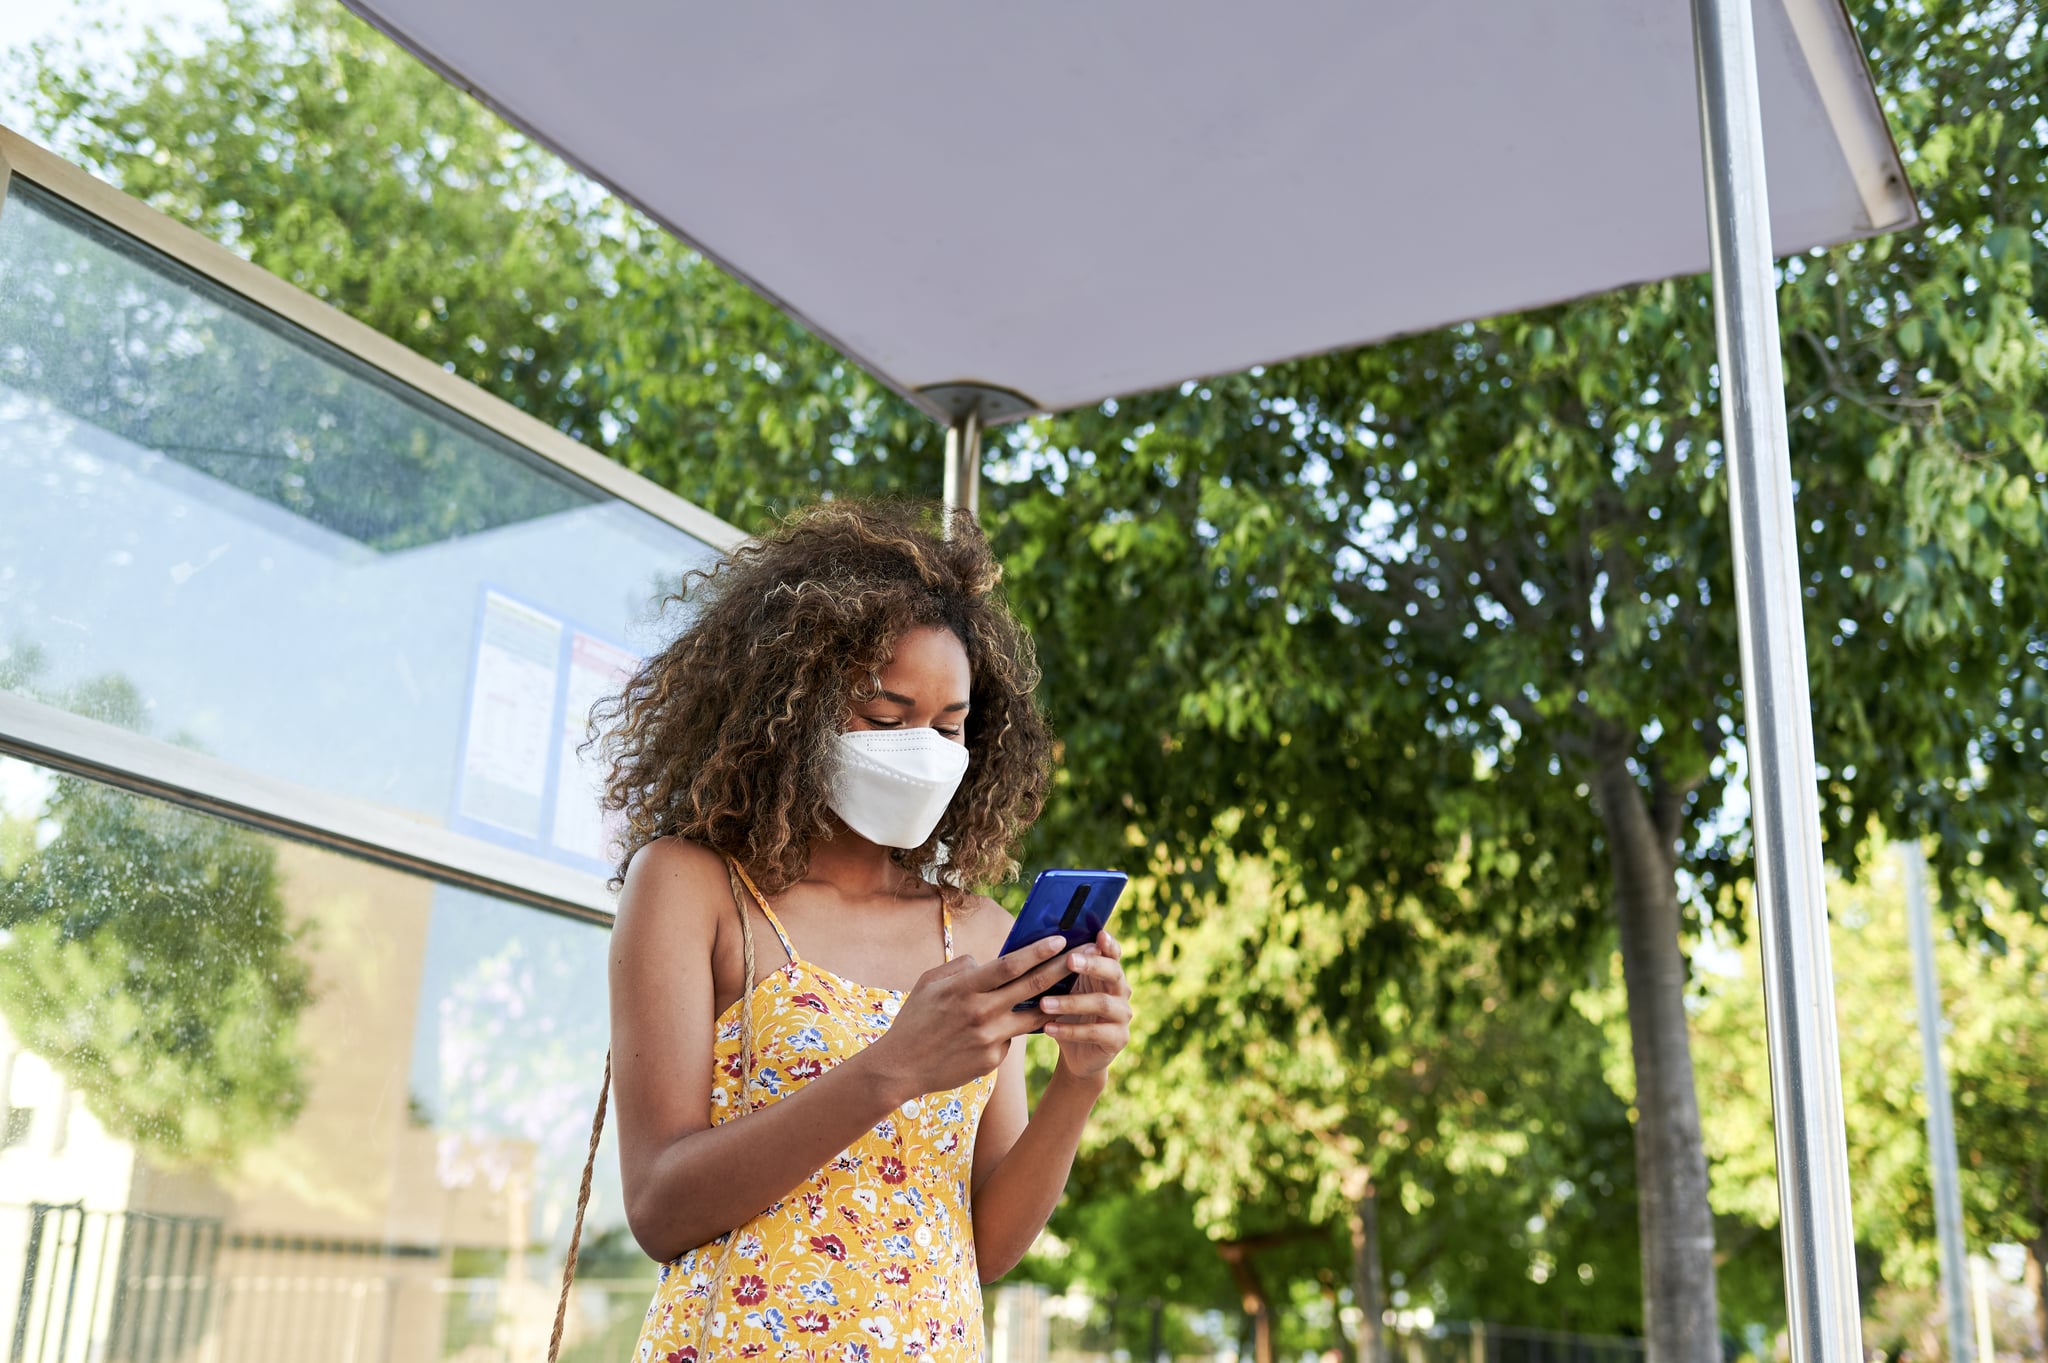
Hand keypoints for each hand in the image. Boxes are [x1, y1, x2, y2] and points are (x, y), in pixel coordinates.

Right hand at [867, 934, 1075, 1098]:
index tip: (1060, 938)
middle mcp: (980, 1013)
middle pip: (1030, 987)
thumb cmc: (914, 1020)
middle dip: (1061, 968)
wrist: (899, 1068)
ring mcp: (988, 1039)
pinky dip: (1011, 1029)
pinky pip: (1011, 1039)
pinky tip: (1004, 1028)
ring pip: (1031, 1016)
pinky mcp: (992, 1061)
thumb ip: (961, 967)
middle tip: (1085, 956)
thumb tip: (988, 961)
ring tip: (1070, 988)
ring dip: (1053, 1001)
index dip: (1037, 951)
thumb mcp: (929, 983)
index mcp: (964, 989)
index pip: (1009, 965)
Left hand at [1036, 929, 1131, 1080]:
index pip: (1114, 953)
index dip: (1109, 944)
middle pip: (1113, 972)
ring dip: (1071, 1002)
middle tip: (1069, 959)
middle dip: (1092, 965)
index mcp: (1109, 973)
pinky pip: (1095, 1032)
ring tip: (1043, 1003)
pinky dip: (1069, 1030)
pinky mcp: (1118, 1039)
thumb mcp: (1066, 988)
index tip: (1099, 934)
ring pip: (1102, 1003)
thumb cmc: (1069, 1012)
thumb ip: (1063, 969)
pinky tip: (1048, 1028)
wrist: (1077, 1054)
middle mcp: (1122, 991)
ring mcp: (1123, 1016)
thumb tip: (1039, 944)